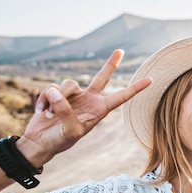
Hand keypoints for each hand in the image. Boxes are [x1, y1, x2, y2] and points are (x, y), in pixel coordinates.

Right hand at [18, 50, 150, 166]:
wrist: (40, 142)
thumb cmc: (60, 141)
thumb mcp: (70, 130)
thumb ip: (66, 111)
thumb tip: (56, 92)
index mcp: (99, 110)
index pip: (121, 97)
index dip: (135, 88)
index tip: (151, 80)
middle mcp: (89, 100)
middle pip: (102, 77)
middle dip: (111, 64)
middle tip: (120, 51)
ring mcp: (74, 95)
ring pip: (68, 84)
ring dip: (56, 99)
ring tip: (50, 115)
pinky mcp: (57, 93)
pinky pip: (51, 88)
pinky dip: (44, 100)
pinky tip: (42, 112)